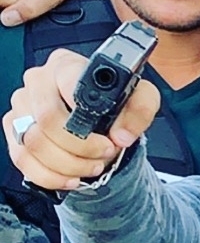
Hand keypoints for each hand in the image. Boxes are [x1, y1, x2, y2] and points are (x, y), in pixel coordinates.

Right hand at [2, 48, 159, 190]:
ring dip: (69, 164)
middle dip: (81, 147)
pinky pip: (23, 160)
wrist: (102, 120)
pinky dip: (50, 176)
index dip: (87, 120)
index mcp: (66, 65)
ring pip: (34, 144)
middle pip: (47, 120)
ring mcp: (22, 107)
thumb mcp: (141, 98)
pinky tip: (72, 178)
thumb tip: (122, 135)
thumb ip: (140, 110)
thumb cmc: (117, 103)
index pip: (66, 86)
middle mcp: (38, 82)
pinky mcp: (14, 131)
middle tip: (104, 153)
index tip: (109, 138)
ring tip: (93, 166)